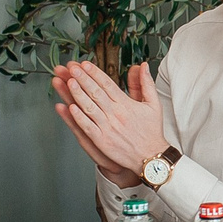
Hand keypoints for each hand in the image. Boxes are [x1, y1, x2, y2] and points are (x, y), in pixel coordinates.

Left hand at [54, 61, 168, 185]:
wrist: (151, 157)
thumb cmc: (151, 132)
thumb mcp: (154, 104)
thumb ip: (146, 83)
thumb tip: (142, 66)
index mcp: (126, 104)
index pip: (107, 84)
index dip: (95, 73)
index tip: (85, 64)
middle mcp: (116, 114)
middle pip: (96, 92)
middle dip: (83, 78)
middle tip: (72, 67)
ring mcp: (107, 127)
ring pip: (89, 107)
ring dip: (78, 94)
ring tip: (69, 82)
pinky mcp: (102, 140)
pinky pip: (87, 126)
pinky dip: (79, 117)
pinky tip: (70, 107)